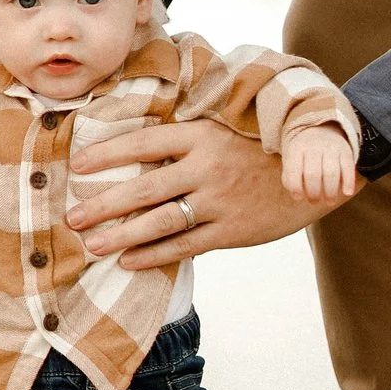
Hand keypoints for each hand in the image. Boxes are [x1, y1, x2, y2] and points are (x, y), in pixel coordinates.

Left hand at [65, 118, 358, 269]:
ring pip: (161, 221)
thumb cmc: (260, 146)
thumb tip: (135, 151)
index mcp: (202, 135)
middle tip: (71, 217)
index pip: (143, 142)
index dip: (108, 153)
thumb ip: (185, 140)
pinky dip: (155, 255)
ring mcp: (221, 201)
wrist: (319, 170)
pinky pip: (186, 246)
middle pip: (144, 187)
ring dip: (121, 235)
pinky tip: (128, 261)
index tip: (77, 164)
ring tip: (92, 244)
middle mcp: (208, 167)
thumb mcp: (225, 128)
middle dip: (103, 204)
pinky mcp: (234, 231)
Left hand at [283, 124, 357, 202]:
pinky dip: (348, 182)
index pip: (294, 169)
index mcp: (297, 148)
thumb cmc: (304, 152)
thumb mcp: (291, 158)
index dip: (295, 186)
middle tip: (314, 201)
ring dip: (330, 191)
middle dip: (313, 192)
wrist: (323, 128)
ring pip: (331, 173)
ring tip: (329, 201)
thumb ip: (290, 177)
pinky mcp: (346, 151)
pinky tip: (346, 193)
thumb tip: (297, 195)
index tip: (298, 198)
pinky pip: (348, 167)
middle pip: (313, 174)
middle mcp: (314, 146)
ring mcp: (331, 148)